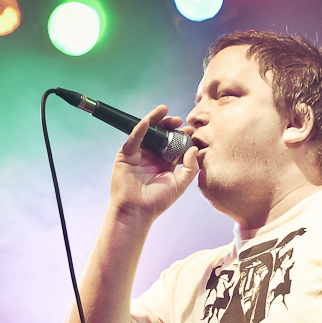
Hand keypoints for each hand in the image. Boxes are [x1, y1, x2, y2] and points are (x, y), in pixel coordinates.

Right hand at [109, 105, 198, 221]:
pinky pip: (134, 137)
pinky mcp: (127, 154)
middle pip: (161, 135)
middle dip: (170, 125)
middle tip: (179, 120)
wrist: (137, 211)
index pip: (174, 144)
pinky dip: (141, 128)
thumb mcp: (179, 184)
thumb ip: (190, 168)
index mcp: (165, 163)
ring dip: (156, 120)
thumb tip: (195, 148)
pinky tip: (149, 121)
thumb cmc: (157, 201)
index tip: (191, 130)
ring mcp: (139, 154)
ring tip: (165, 111)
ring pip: (148, 132)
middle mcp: (152, 156)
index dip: (182, 136)